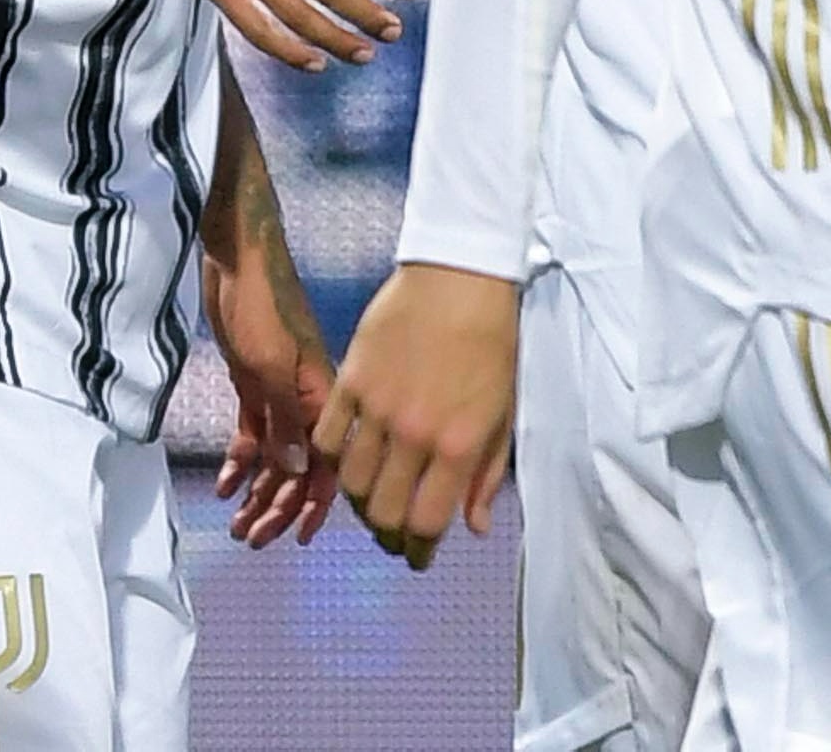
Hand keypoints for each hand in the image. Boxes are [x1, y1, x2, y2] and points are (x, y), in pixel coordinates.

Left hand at [206, 240, 338, 547]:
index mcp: (322, 397)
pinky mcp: (255, 383)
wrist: (237, 256)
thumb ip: (285, 420)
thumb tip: (299, 474)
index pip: (328, 462)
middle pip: (299, 467)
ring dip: (258, 491)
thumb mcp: (270, 364)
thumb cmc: (260, 303)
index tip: (300, 538)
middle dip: (279, 506)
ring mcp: (279, 393)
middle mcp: (306, 401)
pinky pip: (253, 434)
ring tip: (237, 524)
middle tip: (250, 538)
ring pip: (275, 456)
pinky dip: (241, 462)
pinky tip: (225, 484)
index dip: (317, 503)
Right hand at [311, 263, 518, 569]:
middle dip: (389, 533)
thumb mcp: (504, 411)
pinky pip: (327, 437)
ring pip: (350, 482)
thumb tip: (473, 527)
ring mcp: (377, 408)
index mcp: (458, 445)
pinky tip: (345, 458)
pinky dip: (331, 457)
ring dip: (360, 500)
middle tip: (394, 531)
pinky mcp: (350, 380)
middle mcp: (414, 435)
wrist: (461, 275)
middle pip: (383, 512)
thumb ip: (486, 474)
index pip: (426, 522)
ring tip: (372, 497)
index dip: (419, 548)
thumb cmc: (493, 342)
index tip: (418, 554)